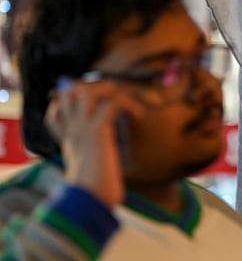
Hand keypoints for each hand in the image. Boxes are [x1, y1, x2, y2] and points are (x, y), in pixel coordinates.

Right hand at [44, 79, 143, 206]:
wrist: (91, 202)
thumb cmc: (96, 192)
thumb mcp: (94, 169)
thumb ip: (98, 156)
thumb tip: (111, 154)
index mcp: (68, 139)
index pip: (57, 107)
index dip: (75, 99)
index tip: (100, 104)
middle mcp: (71, 130)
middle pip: (70, 91)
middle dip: (94, 87)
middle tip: (116, 98)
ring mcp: (81, 128)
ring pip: (87, 91)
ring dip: (111, 91)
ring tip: (127, 104)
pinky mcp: (96, 131)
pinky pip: (111, 103)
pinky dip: (127, 103)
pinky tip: (138, 115)